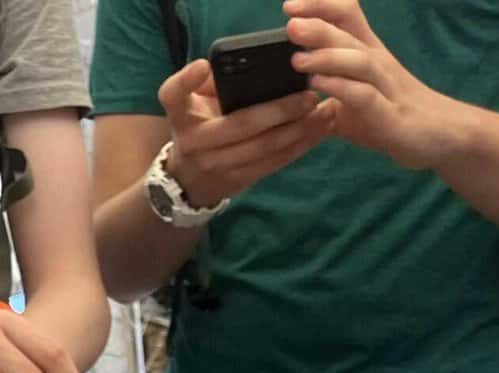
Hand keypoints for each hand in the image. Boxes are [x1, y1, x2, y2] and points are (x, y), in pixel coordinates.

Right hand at [157, 57, 338, 207]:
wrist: (189, 181)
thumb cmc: (199, 128)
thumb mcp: (194, 106)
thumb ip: (213, 85)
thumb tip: (248, 66)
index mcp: (182, 116)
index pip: (173, 95)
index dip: (186, 81)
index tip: (202, 65)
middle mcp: (194, 141)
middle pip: (240, 125)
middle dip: (279, 110)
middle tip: (309, 96)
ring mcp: (215, 165)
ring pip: (263, 148)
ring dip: (299, 129)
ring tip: (325, 111)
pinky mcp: (237, 181)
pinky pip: (273, 163)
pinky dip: (300, 146)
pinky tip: (320, 129)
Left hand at [284, 0, 462, 170]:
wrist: (437, 137)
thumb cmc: (388, 114)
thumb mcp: (350, 100)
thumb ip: (322, 93)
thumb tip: (286, 96)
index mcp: (365, 54)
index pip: (346, 15)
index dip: (321, 4)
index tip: (290, 5)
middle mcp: (376, 63)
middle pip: (349, 32)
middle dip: (319, 24)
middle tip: (289, 22)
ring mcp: (385, 87)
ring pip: (358, 60)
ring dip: (327, 56)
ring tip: (297, 59)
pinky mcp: (389, 115)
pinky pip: (365, 96)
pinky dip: (341, 88)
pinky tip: (319, 87)